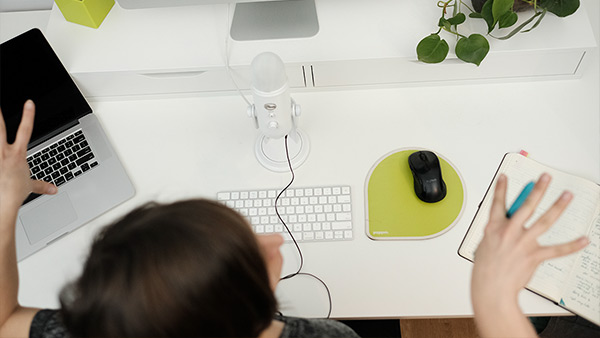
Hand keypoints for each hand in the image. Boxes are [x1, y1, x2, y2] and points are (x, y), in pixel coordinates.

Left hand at [0, 100, 56, 209]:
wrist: (2, 202)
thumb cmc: (14, 194)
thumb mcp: (30, 187)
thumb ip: (42, 185)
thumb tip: (53, 189)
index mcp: (18, 155)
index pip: (26, 130)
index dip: (29, 115)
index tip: (29, 102)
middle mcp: (4, 153)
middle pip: (0, 128)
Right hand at [471, 173, 588, 336]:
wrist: (491, 289)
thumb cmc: (486, 270)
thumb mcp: (485, 245)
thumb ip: (497, 232)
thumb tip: (508, 224)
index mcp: (494, 228)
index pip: (498, 203)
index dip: (501, 188)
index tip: (505, 177)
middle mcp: (510, 232)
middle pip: (527, 205)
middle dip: (538, 189)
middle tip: (546, 177)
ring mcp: (524, 243)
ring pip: (544, 221)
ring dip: (558, 206)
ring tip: (566, 195)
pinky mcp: (535, 256)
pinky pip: (557, 250)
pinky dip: (572, 246)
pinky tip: (583, 240)